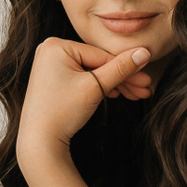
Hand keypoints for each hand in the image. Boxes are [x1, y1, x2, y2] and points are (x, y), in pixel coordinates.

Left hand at [16, 38, 152, 155]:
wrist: (39, 141)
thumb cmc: (62, 112)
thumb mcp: (95, 87)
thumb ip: (121, 68)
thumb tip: (144, 52)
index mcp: (56, 45)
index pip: (102, 55)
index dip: (128, 69)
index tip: (147, 80)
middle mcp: (51, 50)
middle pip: (97, 63)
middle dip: (123, 78)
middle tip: (145, 89)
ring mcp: (51, 64)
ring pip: (92, 71)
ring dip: (115, 83)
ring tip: (136, 95)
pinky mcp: (53, 78)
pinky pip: (82, 77)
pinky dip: (98, 86)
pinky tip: (117, 93)